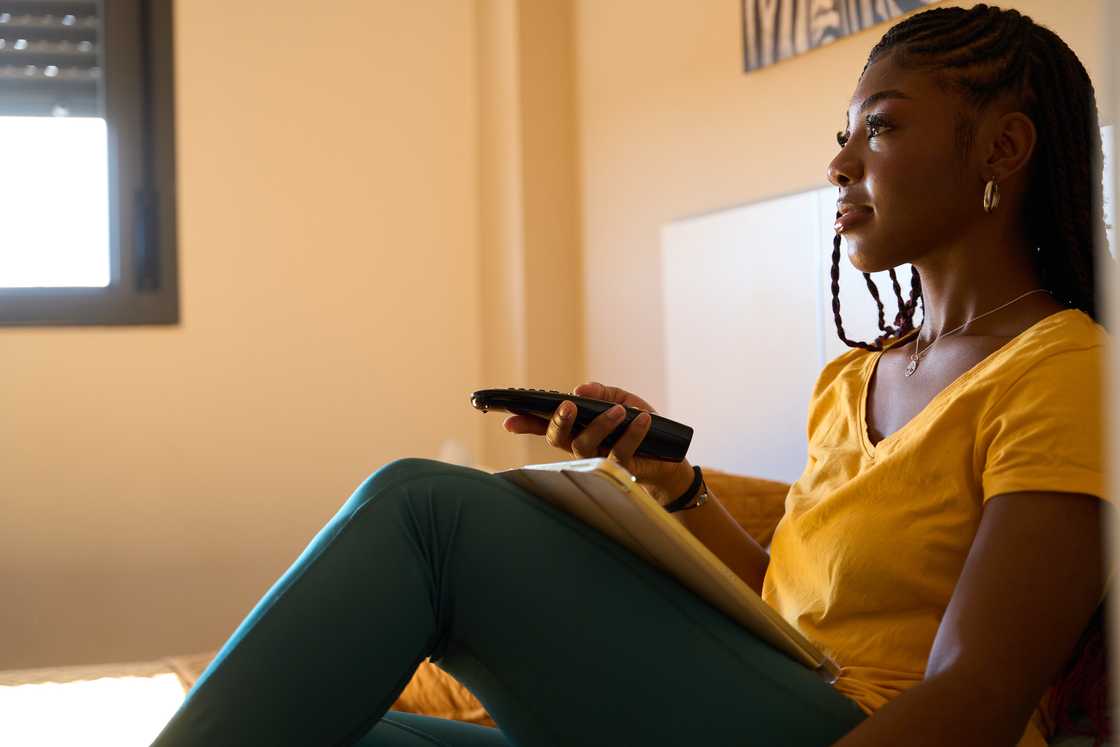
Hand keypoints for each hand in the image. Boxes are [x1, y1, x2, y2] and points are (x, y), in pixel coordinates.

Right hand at [503, 381, 694, 503]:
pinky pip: (620, 451)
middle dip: (559, 421)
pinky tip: (642, 419)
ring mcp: (598, 459)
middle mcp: (580, 446)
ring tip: (620, 410)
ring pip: (585, 445)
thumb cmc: (638, 424)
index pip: (545, 425)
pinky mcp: (619, 469)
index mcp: (575, 428)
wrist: (668, 453)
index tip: (507, 420)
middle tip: (568, 406)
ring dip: (601, 425)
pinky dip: (633, 433)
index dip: (525, 423)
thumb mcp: (622, 398)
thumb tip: (581, 390)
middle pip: (558, 438)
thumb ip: (601, 392)